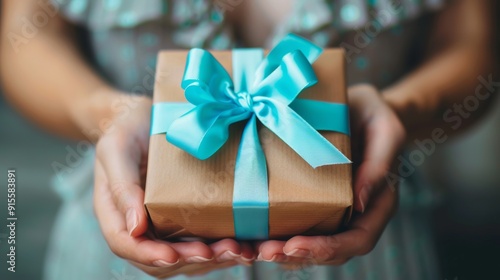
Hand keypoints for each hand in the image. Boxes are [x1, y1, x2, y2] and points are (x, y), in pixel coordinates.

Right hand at [93, 93, 253, 276]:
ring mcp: (163, 224)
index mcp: (115, 211)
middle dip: (191, 260)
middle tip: (222, 251)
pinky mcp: (186, 217)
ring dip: (214, 259)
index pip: (125, 244)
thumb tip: (136, 228)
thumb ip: (122, 186)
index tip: (172, 255)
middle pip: (160, 260)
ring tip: (241, 251)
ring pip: (184, 257)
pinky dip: (223, 248)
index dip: (148, 254)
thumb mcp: (117, 148)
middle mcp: (139, 225)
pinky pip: (201, 241)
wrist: (145, 116)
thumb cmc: (127, 128)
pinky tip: (248, 245)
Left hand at [256, 84, 404, 265]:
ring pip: (312, 244)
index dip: (328, 248)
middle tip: (265, 251)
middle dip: (298, 256)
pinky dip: (277, 233)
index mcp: (378, 202)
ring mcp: (334, 209)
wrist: (358, 105)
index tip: (295, 245)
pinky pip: (298, 224)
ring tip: (255, 249)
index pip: (358, 239)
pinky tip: (254, 233)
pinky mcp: (314, 199)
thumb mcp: (385, 130)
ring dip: (283, 251)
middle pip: (331, 251)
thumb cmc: (375, 114)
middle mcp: (356, 213)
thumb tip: (359, 203)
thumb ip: (380, 164)